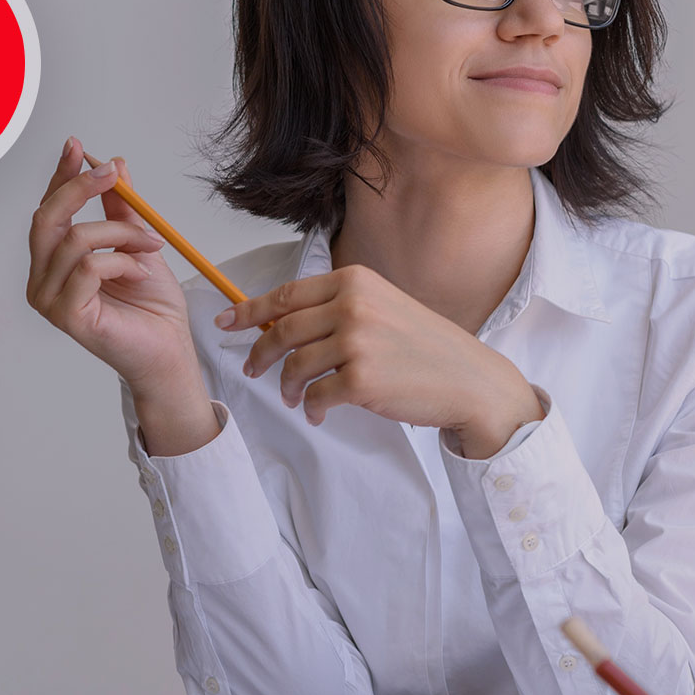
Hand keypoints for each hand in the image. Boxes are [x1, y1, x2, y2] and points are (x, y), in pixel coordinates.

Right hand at [26, 136, 197, 396]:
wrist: (171, 349)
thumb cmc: (153, 306)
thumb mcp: (138, 243)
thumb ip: (121, 209)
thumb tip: (114, 164)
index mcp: (53, 263)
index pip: (48, 210)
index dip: (60, 177)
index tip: (77, 146)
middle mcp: (42, 280)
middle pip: (47, 219)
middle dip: (80, 189)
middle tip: (112, 175)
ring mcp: (49, 301)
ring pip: (76, 240)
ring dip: (121, 234)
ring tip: (149, 246)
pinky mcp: (67, 316)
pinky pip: (90, 267)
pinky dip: (122, 261)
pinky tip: (140, 272)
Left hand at [218, 264, 546, 457]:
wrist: (469, 379)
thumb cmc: (426, 347)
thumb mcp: (383, 306)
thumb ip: (338, 307)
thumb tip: (282, 321)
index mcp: (355, 281)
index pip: (287, 295)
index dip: (249, 310)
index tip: (225, 322)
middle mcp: (353, 306)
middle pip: (282, 330)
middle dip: (259, 353)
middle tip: (252, 369)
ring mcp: (356, 342)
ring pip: (294, 365)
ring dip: (287, 386)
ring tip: (294, 398)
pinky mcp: (361, 380)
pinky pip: (315, 396)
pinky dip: (311, 409)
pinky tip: (318, 413)